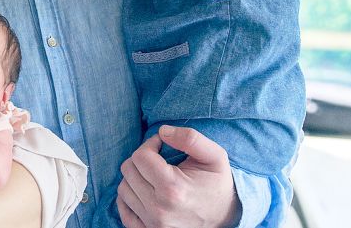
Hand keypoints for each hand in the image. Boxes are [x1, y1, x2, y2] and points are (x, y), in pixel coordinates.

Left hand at [117, 125, 240, 227]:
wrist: (227, 216)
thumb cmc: (217, 183)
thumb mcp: (214, 155)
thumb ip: (190, 138)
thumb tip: (162, 131)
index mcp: (173, 188)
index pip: (140, 157)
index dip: (150, 144)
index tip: (161, 145)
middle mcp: (159, 209)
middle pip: (128, 170)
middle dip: (141, 159)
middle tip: (158, 159)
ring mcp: (152, 223)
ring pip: (123, 188)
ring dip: (135, 177)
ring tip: (153, 175)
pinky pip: (123, 211)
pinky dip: (129, 199)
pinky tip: (144, 191)